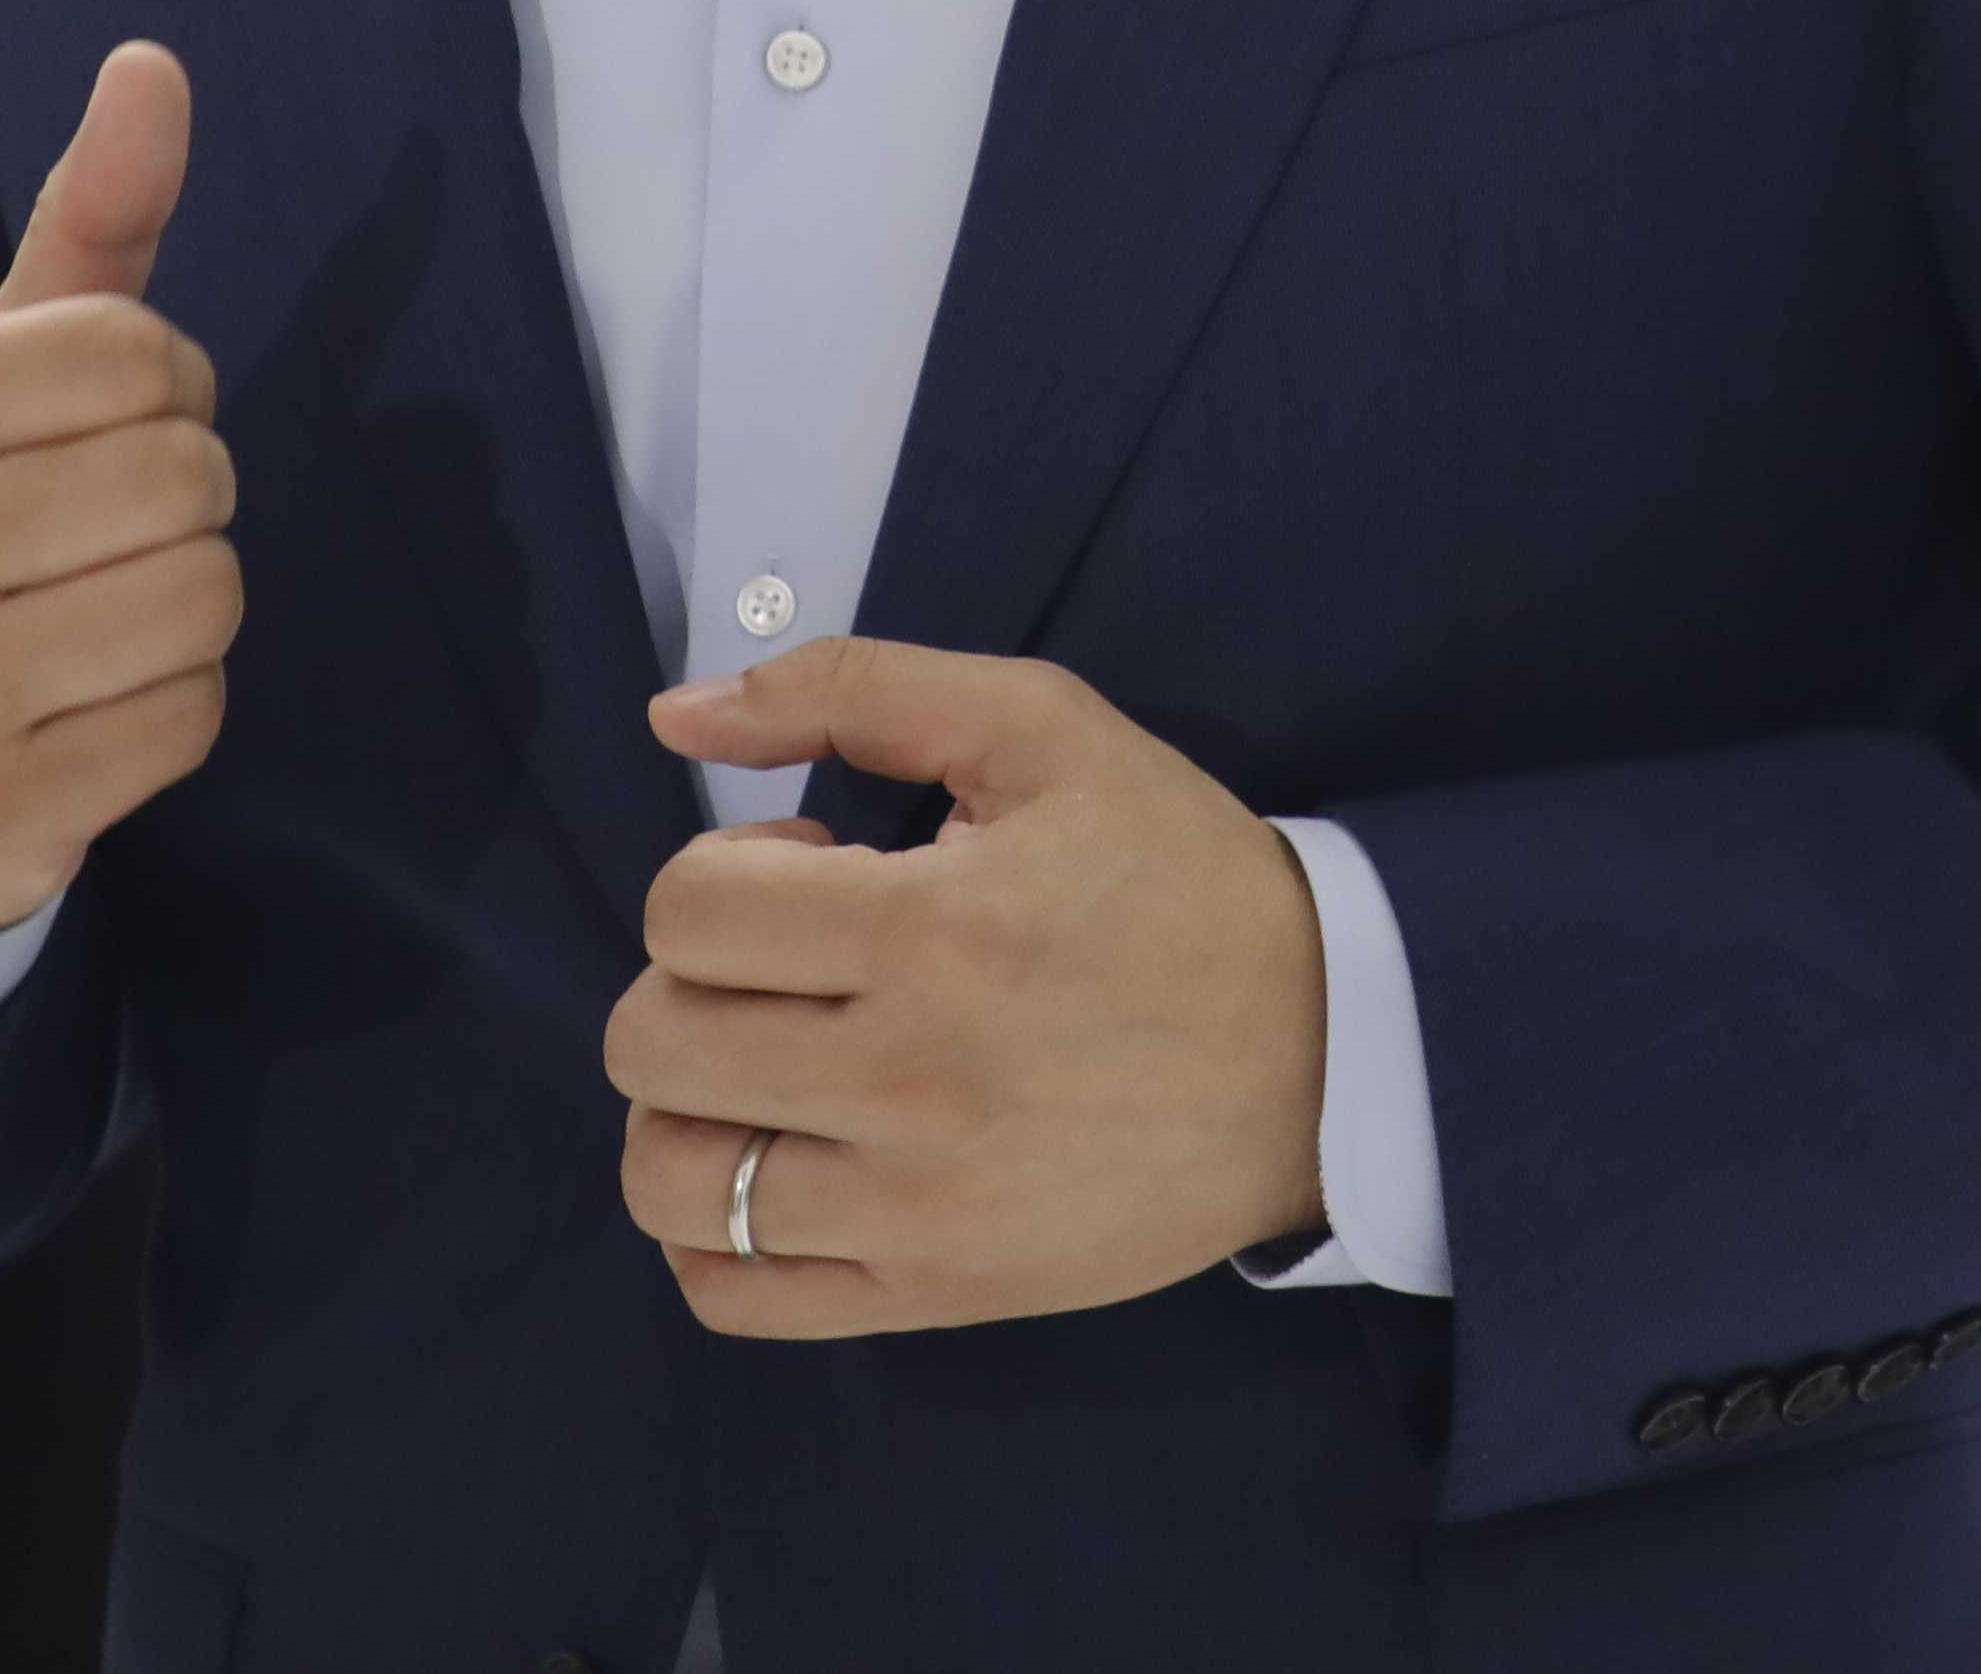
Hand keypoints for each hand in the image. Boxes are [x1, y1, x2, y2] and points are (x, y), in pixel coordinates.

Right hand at [0, 44, 236, 933]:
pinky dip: (171, 715)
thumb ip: (88, 223)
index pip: (144, 352)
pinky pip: (189, 719)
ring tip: (90, 630)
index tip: (99, 442)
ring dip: (187, 612)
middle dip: (185, 506)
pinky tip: (82, 720)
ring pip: (205, 594)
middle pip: (189, 474)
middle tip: (95, 547)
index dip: (170, 394)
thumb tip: (155, 60)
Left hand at [603, 638, 1328, 1336]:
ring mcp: (919, 1206)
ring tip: (770, 1069)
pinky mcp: (938, 1292)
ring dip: (684, 1109)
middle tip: (794, 966)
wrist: (1328, 1050)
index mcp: (936, 929)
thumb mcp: (1044, 728)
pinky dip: (711, 1233)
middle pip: (653, 1044)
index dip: (725, 867)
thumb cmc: (1178, 876)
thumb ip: (854, 687)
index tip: (816, 867)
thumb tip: (674, 707)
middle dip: (690, 981)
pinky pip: (734, 1291)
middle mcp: (913, 1080)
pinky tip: (776, 1162)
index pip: (686, 909)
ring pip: (671, 1182)